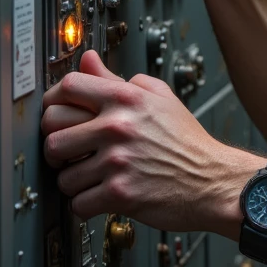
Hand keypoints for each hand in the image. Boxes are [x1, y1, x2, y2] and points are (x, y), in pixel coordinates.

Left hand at [41, 50, 260, 231]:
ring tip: (90, 178)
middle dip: (56, 147)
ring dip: (73, 181)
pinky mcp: (120, 194)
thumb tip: (89, 61)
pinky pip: (78, 203)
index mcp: (126, 99)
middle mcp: (118, 127)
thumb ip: (119, 79)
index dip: (53, 101)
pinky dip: (85, 205)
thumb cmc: (186, 142)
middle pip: (53, 133)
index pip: (68, 87)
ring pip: (62, 175)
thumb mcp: (159, 98)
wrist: (213, 180)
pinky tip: (99, 197)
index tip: (55, 113)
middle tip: (67, 153)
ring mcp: (117, 161)